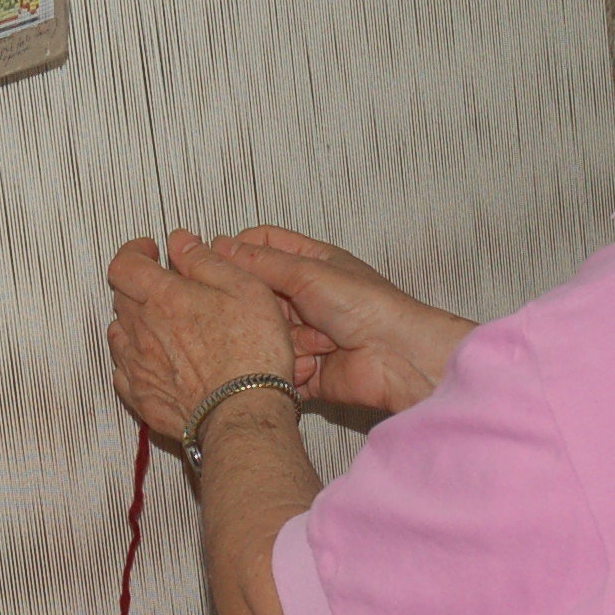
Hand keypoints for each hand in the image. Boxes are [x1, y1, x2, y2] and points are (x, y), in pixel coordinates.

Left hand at [106, 229, 300, 442]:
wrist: (244, 413)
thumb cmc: (252, 353)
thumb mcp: (244, 288)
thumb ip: (205, 260)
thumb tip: (180, 241)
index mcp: (163, 297)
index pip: (124, 263)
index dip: (134, 252)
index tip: (150, 252)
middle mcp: (141, 329)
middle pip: (121, 297)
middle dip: (139, 286)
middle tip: (164, 287)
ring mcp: (137, 366)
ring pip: (119, 333)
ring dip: (134, 322)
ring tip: (162, 325)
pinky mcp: (141, 397)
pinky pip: (122, 371)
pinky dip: (133, 360)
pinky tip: (156, 361)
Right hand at [211, 226, 473, 416]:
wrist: (395, 357)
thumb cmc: (365, 305)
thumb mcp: (308, 272)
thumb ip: (260, 262)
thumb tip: (219, 247)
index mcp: (309, 262)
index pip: (261, 245)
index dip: (239, 252)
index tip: (221, 265)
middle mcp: (304, 296)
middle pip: (257, 295)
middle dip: (266, 307)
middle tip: (283, 312)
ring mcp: (304, 333)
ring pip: (265, 333)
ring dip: (287, 339)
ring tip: (318, 341)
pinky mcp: (304, 369)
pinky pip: (277, 367)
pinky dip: (292, 367)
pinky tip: (316, 364)